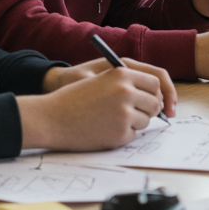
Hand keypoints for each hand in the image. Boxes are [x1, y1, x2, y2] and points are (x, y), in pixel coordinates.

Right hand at [18, 58, 177, 150]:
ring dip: (134, 123)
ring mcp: (124, 114)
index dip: (154, 92)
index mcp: (122, 74)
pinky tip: (104, 130)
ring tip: (110, 120)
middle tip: (133, 113)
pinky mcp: (120, 134)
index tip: (150, 99)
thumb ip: (127, 83)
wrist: (51, 118)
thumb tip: (157, 98)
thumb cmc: (74, 99)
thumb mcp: (101, 79)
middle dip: (148, 110)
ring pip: (146, 121)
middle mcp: (126, 92)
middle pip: (155, 103)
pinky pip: (133, 135)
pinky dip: (122, 135)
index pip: (156, 82)